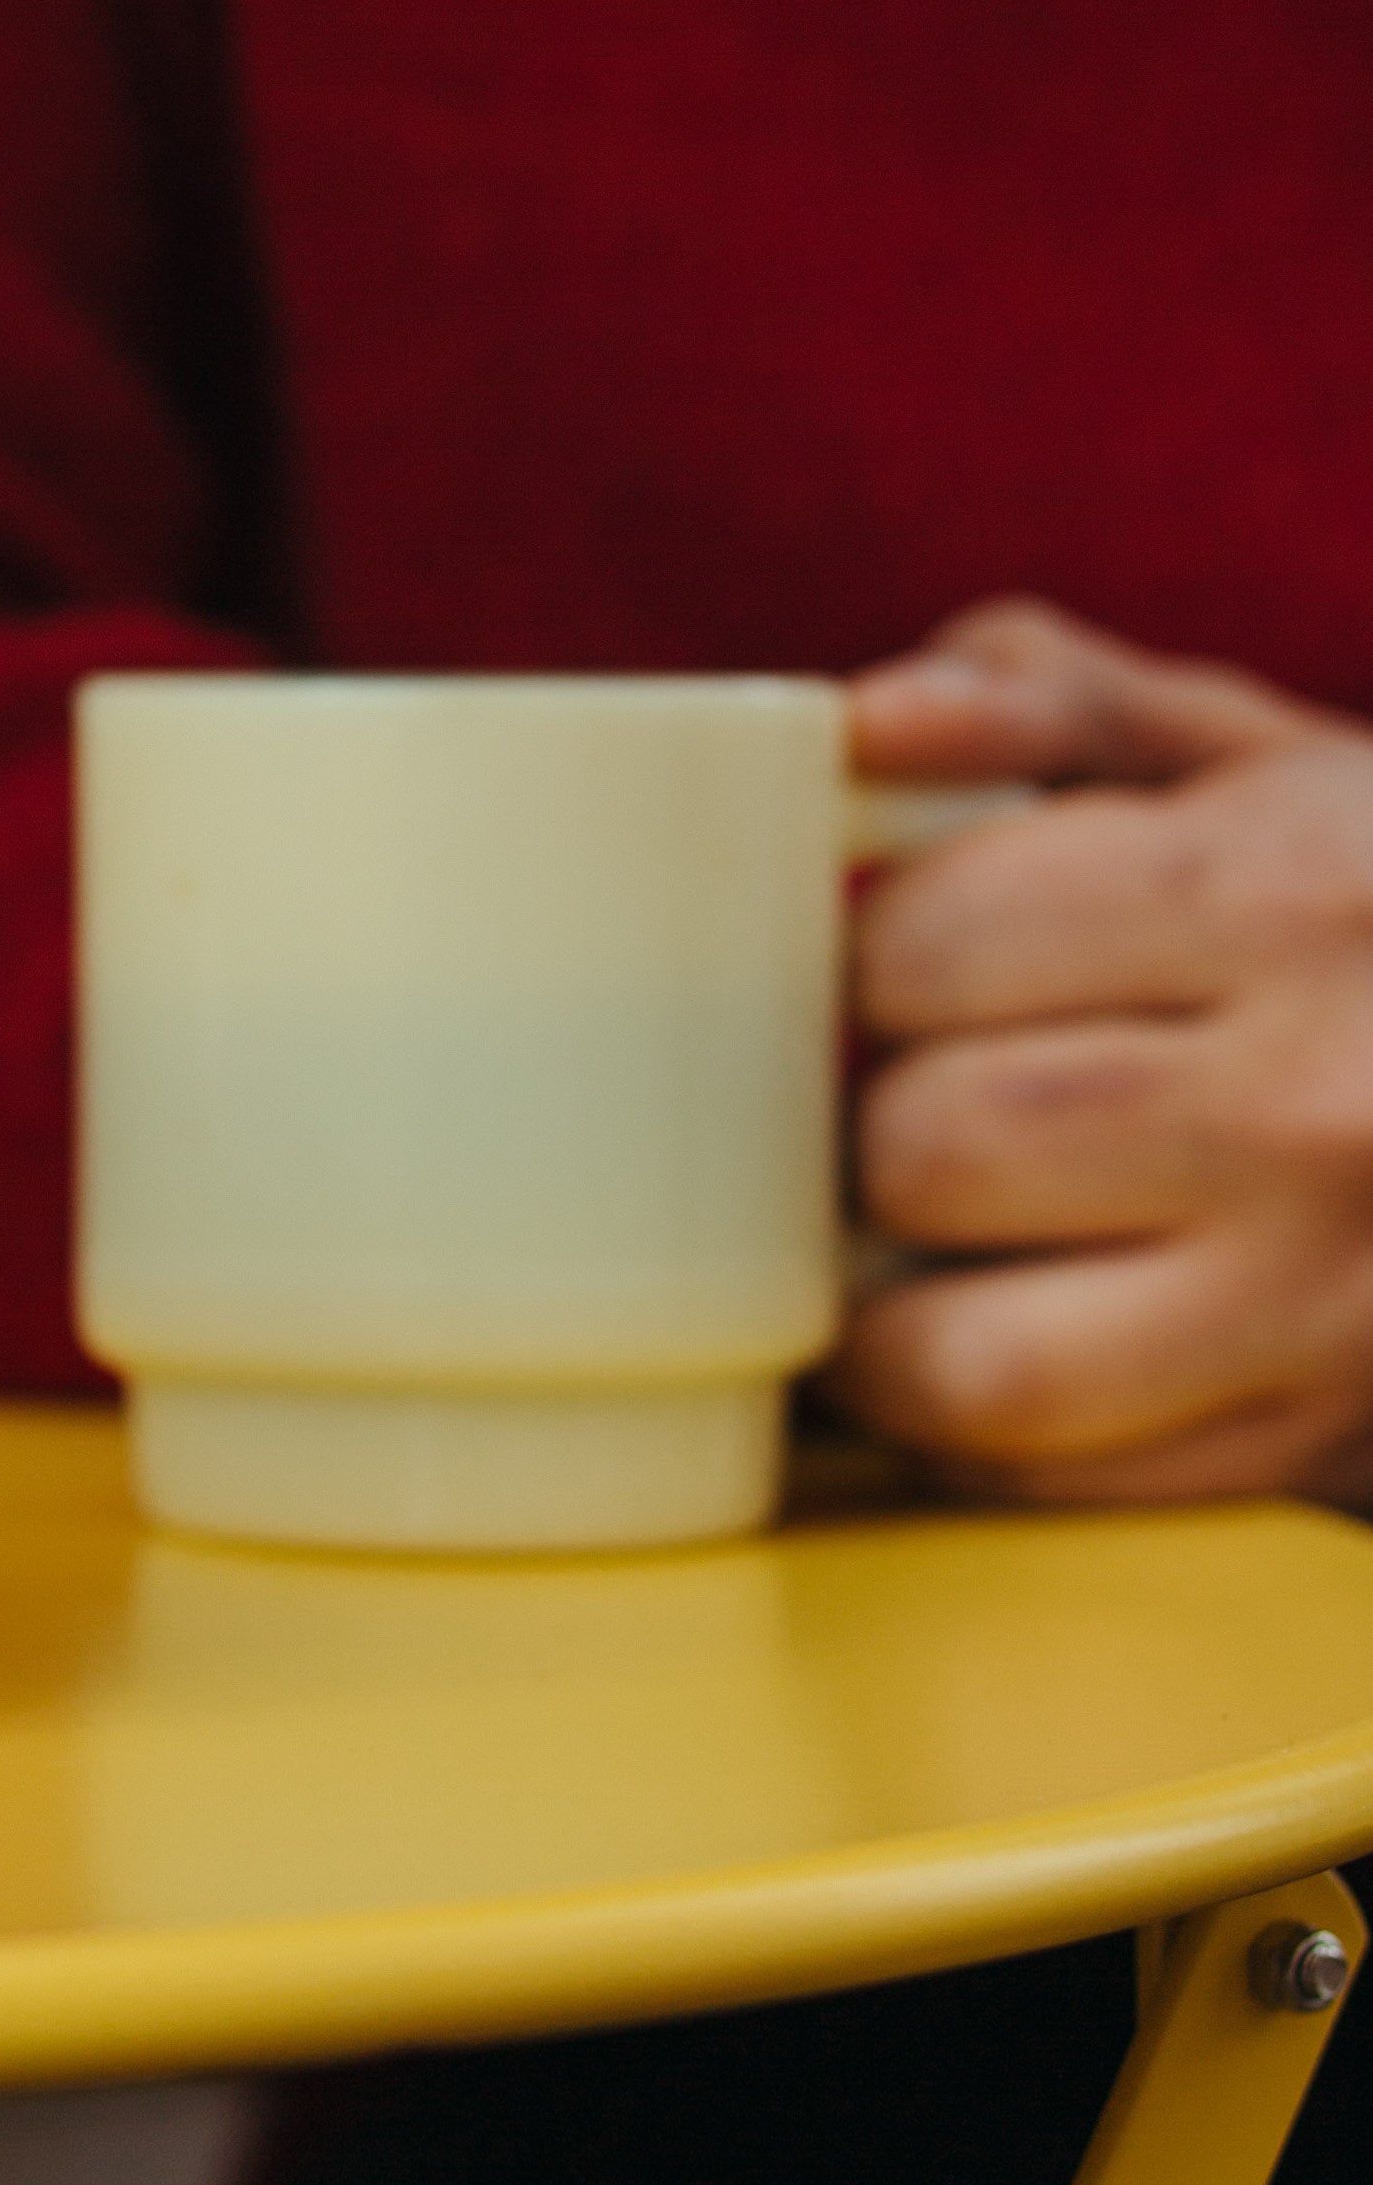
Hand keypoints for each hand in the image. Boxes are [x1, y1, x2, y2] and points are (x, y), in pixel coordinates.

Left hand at [841, 598, 1372, 1503]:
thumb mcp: (1259, 759)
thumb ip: (1056, 703)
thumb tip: (863, 725)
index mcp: (1286, 894)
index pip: (917, 949)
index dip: (860, 958)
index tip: (892, 964)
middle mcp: (1319, 1107)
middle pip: (926, 1151)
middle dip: (874, 1122)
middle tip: (907, 1092)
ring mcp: (1328, 1301)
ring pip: (969, 1364)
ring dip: (886, 1306)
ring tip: (915, 1231)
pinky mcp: (1320, 1439)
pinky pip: (1049, 1480)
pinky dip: (967, 1423)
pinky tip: (984, 1325)